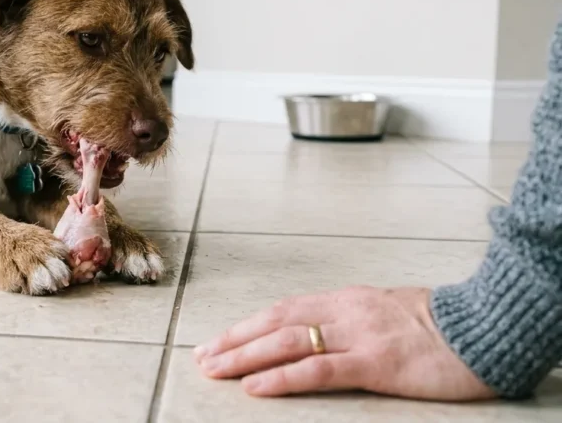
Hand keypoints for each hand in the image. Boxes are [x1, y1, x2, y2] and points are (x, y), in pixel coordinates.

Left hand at [193, 286, 495, 400]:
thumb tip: (319, 331)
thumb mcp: (386, 312)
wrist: (485, 327)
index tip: (218, 340)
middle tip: (201, 356)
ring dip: (244, 356)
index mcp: (346, 299)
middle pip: (275, 321)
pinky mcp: (376, 364)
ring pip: (287, 342)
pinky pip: (318, 370)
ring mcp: (358, 335)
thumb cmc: (440, 324)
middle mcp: (344, 311)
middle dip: (234, 340)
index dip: (247, 326)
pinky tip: (255, 386)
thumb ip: (350, 319)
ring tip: (214, 370)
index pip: (283, 310)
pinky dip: (281, 378)